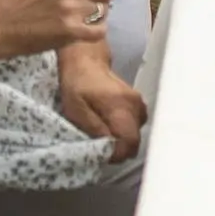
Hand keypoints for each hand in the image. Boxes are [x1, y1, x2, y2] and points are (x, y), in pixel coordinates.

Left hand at [57, 43, 144, 157]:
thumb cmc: (77, 84)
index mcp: (120, 107)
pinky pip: (136, 125)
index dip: (117, 155)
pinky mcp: (138, 102)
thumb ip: (93, 129)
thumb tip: (108, 147)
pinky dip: (126, 131)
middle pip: (135, 140)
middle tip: (102, 148)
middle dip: (119, 150)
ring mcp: (139, 103)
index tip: (102, 155)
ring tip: (105, 137)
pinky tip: (112, 127)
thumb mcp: (76, 109)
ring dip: (123, 141)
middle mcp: (135, 105)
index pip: (129, 142)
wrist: (86, 60)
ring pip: (136, 134)